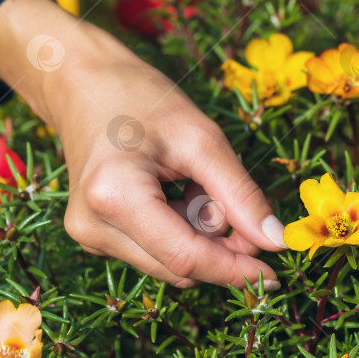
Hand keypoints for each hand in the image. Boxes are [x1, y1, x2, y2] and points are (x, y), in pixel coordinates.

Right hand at [0, 0, 285, 289]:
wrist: (82, 83)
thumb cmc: (141, 98)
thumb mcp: (202, 138)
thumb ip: (241, 195)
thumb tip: (277, 241)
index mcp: (116, 198)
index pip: (187, 258)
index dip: (235, 270)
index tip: (275, 274)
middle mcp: (94, 229)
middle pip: (180, 267)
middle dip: (218, 244)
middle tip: (229, 194)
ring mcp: (90, 236)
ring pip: (170, 264)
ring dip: (198, 234)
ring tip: (190, 181)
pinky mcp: (94, 236)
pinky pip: (155, 251)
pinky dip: (179, 229)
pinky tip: (173, 190)